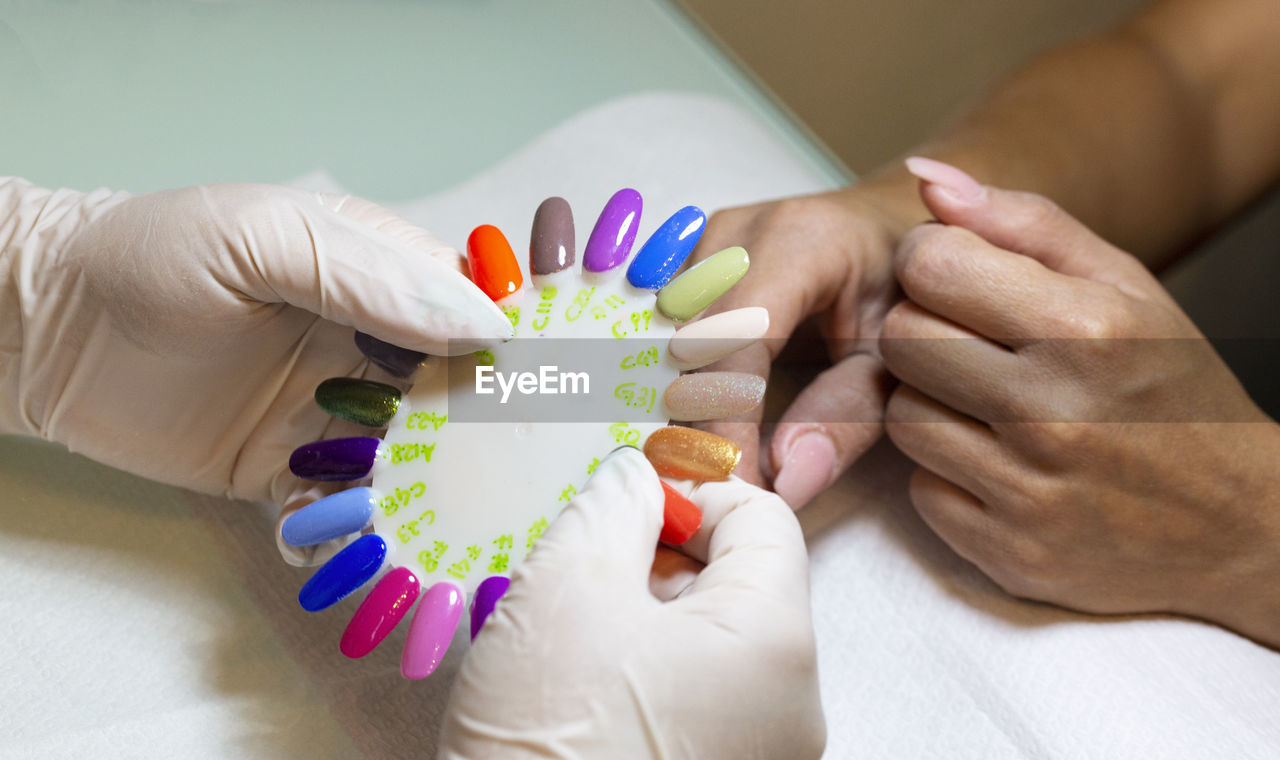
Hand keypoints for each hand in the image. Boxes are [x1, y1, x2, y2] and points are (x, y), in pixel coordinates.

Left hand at [0, 178, 511, 503]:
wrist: (42, 328)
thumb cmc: (151, 257)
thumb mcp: (265, 237)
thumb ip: (371, 276)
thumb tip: (485, 324)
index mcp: (382, 276)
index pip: (480, 311)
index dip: (528, 348)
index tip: (571, 388)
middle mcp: (371, 345)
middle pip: (462, 396)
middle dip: (493, 437)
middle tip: (524, 479)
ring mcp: (334, 411)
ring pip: (412, 461)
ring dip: (431, 496)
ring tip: (446, 526)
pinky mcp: (289, 468)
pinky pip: (342, 505)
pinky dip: (352, 528)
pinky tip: (340, 533)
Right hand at [439, 447, 823, 758]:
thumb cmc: (550, 738)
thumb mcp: (568, 587)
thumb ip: (612, 504)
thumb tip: (637, 474)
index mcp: (778, 643)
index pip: (765, 517)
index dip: (692, 488)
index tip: (624, 499)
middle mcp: (793, 708)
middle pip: (741, 583)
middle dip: (658, 555)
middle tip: (579, 566)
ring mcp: (762, 759)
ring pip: (713, 645)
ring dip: (642, 616)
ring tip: (567, 635)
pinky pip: (698, 702)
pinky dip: (644, 674)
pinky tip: (579, 690)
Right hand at [687, 183, 920, 505]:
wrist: (890, 231)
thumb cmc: (901, 292)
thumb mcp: (896, 358)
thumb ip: (849, 419)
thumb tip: (785, 484)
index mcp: (800, 241)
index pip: (737, 341)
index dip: (727, 423)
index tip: (735, 488)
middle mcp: (736, 233)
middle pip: (685, 340)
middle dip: (689, 423)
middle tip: (709, 491)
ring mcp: (703, 244)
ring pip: (659, 338)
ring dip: (668, 406)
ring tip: (691, 466)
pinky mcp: (685, 263)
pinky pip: (656, 331)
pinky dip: (663, 384)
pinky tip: (673, 429)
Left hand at [881, 159, 1279, 645]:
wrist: (1238, 523)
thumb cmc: (1170, 385)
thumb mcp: (1126, 285)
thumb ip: (1024, 222)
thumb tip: (926, 178)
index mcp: (1087, 329)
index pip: (930, 268)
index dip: (929, 264)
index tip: (955, 277)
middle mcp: (1054, 413)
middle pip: (901, 341)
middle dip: (924, 331)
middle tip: (972, 344)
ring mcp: (1030, 492)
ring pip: (899, 416)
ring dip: (930, 404)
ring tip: (990, 404)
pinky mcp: (1009, 552)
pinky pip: (920, 488)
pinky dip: (947, 472)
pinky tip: (1000, 463)